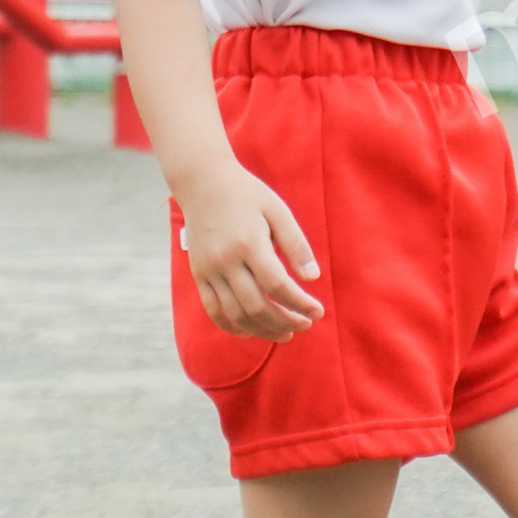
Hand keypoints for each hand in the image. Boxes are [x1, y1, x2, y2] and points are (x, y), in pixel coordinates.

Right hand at [172, 164, 322, 339]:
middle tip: (306, 325)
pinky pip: (214, 310)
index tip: (318, 312)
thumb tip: (313, 278)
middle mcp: (225, 260)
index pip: (277, 285)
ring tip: (286, 333)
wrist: (203, 184)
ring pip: (235, 314)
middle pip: (256, 305)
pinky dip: (233, 326)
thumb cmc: (247, 195)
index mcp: (249, 243)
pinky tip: (253, 331)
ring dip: (263, 330)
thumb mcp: (278, 211)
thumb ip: (296, 244)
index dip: (300, 304)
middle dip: (285, 321)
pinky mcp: (199, 275)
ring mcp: (209, 270)